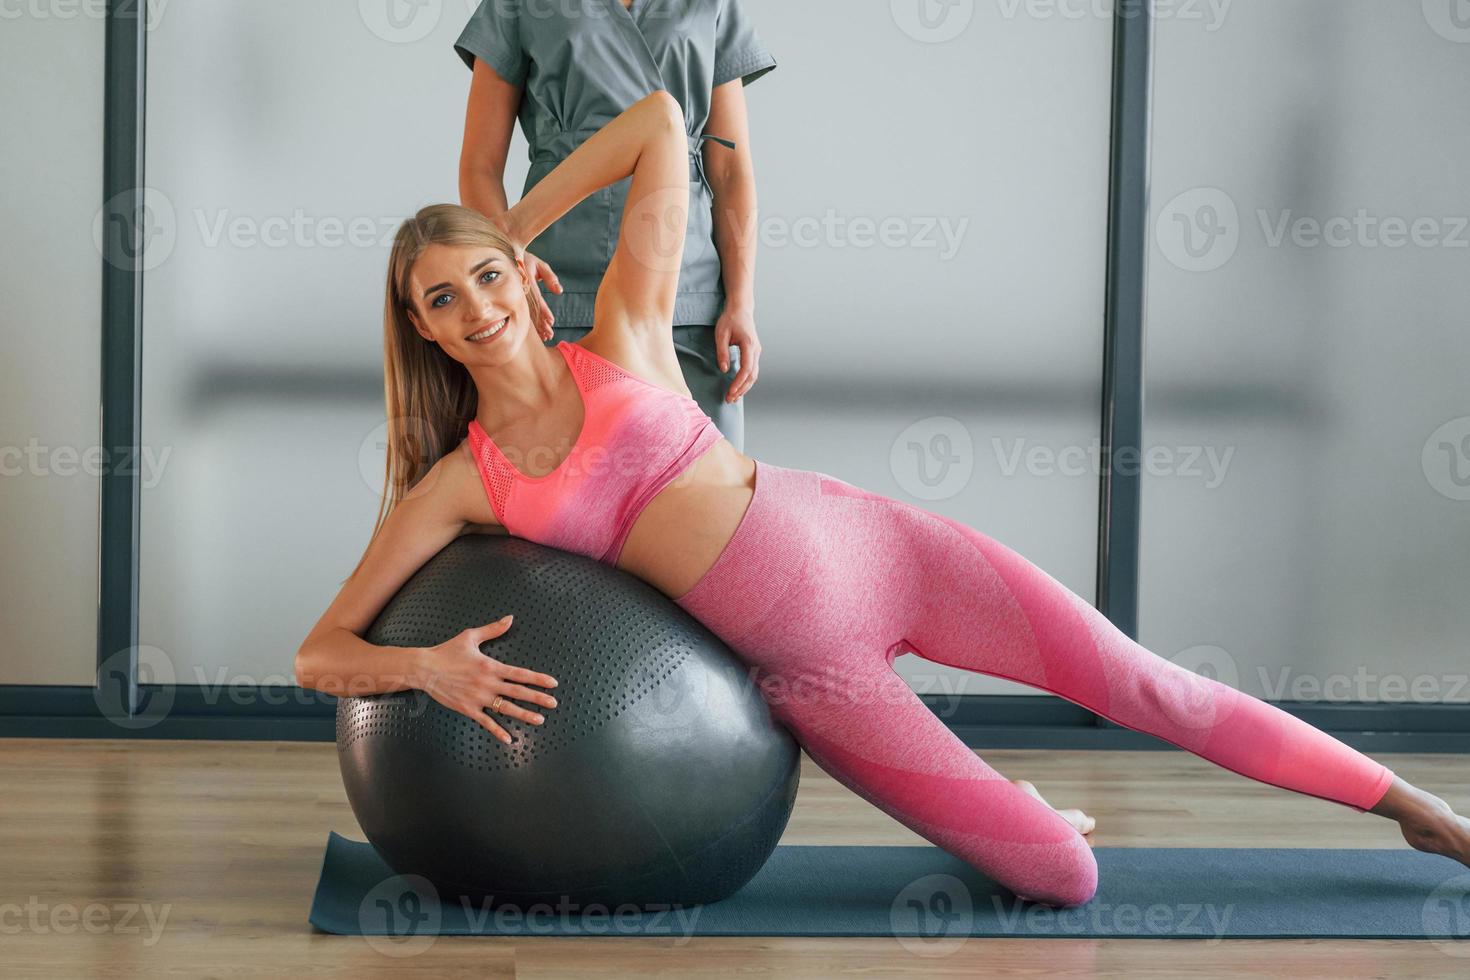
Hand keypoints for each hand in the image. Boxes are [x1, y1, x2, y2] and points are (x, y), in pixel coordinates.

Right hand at [416, 615, 558, 744]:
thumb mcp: (470, 637)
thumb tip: (510, 619)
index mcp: (490, 666)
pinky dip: (498, 731)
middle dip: (538, 698)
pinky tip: (509, 739)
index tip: (553, 684)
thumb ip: (493, 630)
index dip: (538, 679)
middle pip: (518, 692)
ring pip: (506, 708)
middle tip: (553, 704)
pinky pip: (486, 722)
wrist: (424, 668)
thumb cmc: (446, 652)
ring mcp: (478, 698)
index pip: (520, 674)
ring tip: (539, 720)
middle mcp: (487, 683)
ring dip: (524, 715)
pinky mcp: (467, 709)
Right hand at [520, 249, 560, 341]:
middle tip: (549, 334)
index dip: (544, 310)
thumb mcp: (540, 265)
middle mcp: (520, 289)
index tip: (551, 321)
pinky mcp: (515, 299)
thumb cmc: (527, 260)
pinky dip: (531, 322)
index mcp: (526, 280)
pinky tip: (538, 331)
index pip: (537, 298)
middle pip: (531, 309)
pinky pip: (523, 312)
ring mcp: (516, 295)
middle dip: (541, 323)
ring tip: (545, 336)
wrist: (506, 257)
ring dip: (536, 326)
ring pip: (527, 313)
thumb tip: (559, 291)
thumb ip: (550, 278)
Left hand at [714, 307, 760, 402]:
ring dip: (745, 387)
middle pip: (752, 375)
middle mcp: (756, 349)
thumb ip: (722, 352)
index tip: (730, 392)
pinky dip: (746, 381)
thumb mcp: (721, 334)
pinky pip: (752, 370)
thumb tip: (724, 370)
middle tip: (730, 399)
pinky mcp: (754, 353)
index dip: (738, 382)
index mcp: (749, 344)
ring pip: (754, 374)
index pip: (746, 368)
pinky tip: (738, 387)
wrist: (741, 309)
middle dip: (742, 389)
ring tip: (733, 397)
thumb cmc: (730, 320)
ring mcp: (757, 352)